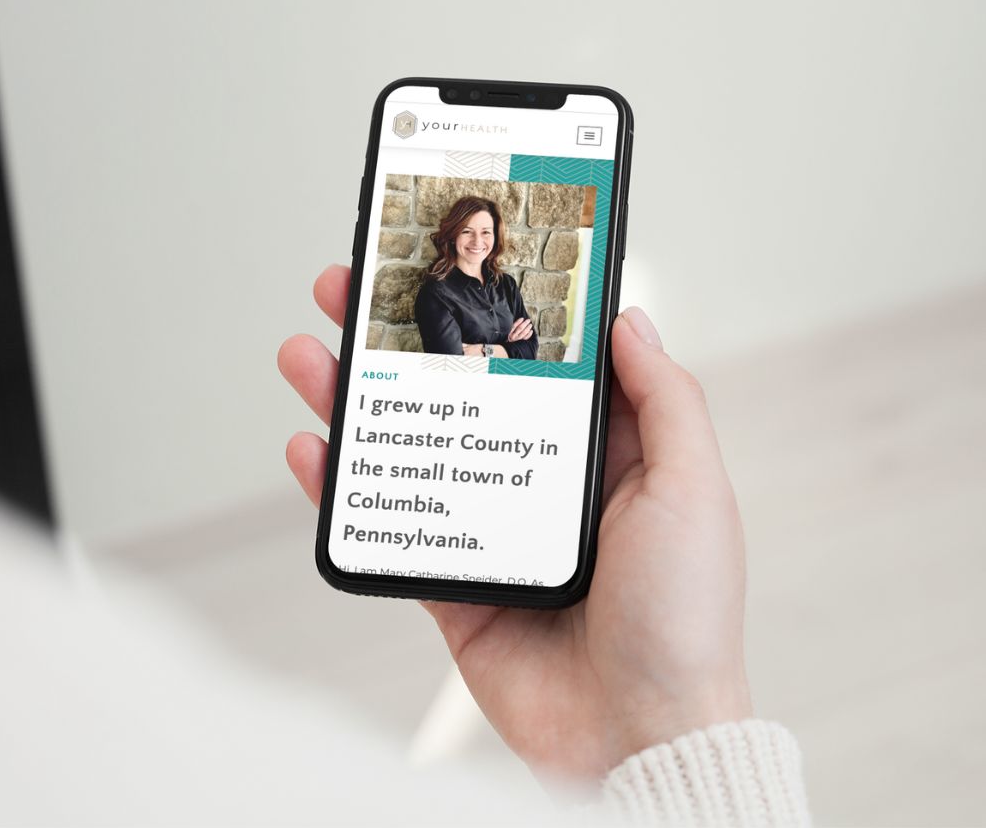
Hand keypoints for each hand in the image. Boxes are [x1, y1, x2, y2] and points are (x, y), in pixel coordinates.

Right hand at [278, 265, 751, 780]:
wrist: (638, 734)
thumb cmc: (684, 617)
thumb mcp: (693, 488)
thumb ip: (663, 400)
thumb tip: (628, 319)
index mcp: (602, 455)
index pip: (534, 364)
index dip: (489, 312)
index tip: (449, 267)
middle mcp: (539, 485)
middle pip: (456, 396)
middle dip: (398, 343)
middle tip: (349, 293)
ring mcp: (490, 532)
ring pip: (411, 450)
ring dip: (354, 401)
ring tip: (310, 353)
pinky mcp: (451, 585)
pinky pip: (391, 527)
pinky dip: (342, 492)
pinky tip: (313, 449)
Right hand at [507, 317, 533, 342]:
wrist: (508, 345)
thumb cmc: (508, 337)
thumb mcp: (508, 331)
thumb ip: (512, 327)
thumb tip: (520, 320)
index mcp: (508, 333)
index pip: (514, 326)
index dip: (518, 321)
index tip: (522, 318)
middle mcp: (512, 336)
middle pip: (520, 328)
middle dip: (525, 323)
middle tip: (528, 320)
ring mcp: (517, 340)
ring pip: (523, 333)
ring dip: (528, 328)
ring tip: (530, 325)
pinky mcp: (520, 342)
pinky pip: (526, 338)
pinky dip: (529, 334)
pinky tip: (531, 331)